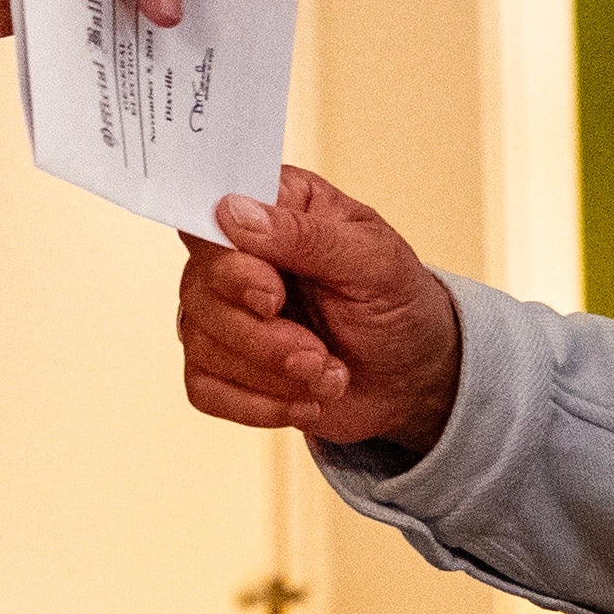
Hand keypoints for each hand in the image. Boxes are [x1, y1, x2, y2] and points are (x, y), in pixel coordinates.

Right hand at [177, 162, 463, 453]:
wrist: (411, 376)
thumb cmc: (397, 304)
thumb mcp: (375, 262)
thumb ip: (306, 235)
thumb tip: (233, 212)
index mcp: (275, 207)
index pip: (212, 218)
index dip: (231, 264)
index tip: (273, 296)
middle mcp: (236, 254)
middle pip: (201, 290)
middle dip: (264, 337)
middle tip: (318, 354)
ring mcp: (222, 309)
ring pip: (202, 344)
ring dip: (272, 376)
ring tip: (326, 375)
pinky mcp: (220, 363)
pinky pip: (205, 389)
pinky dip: (258, 406)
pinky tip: (304, 400)